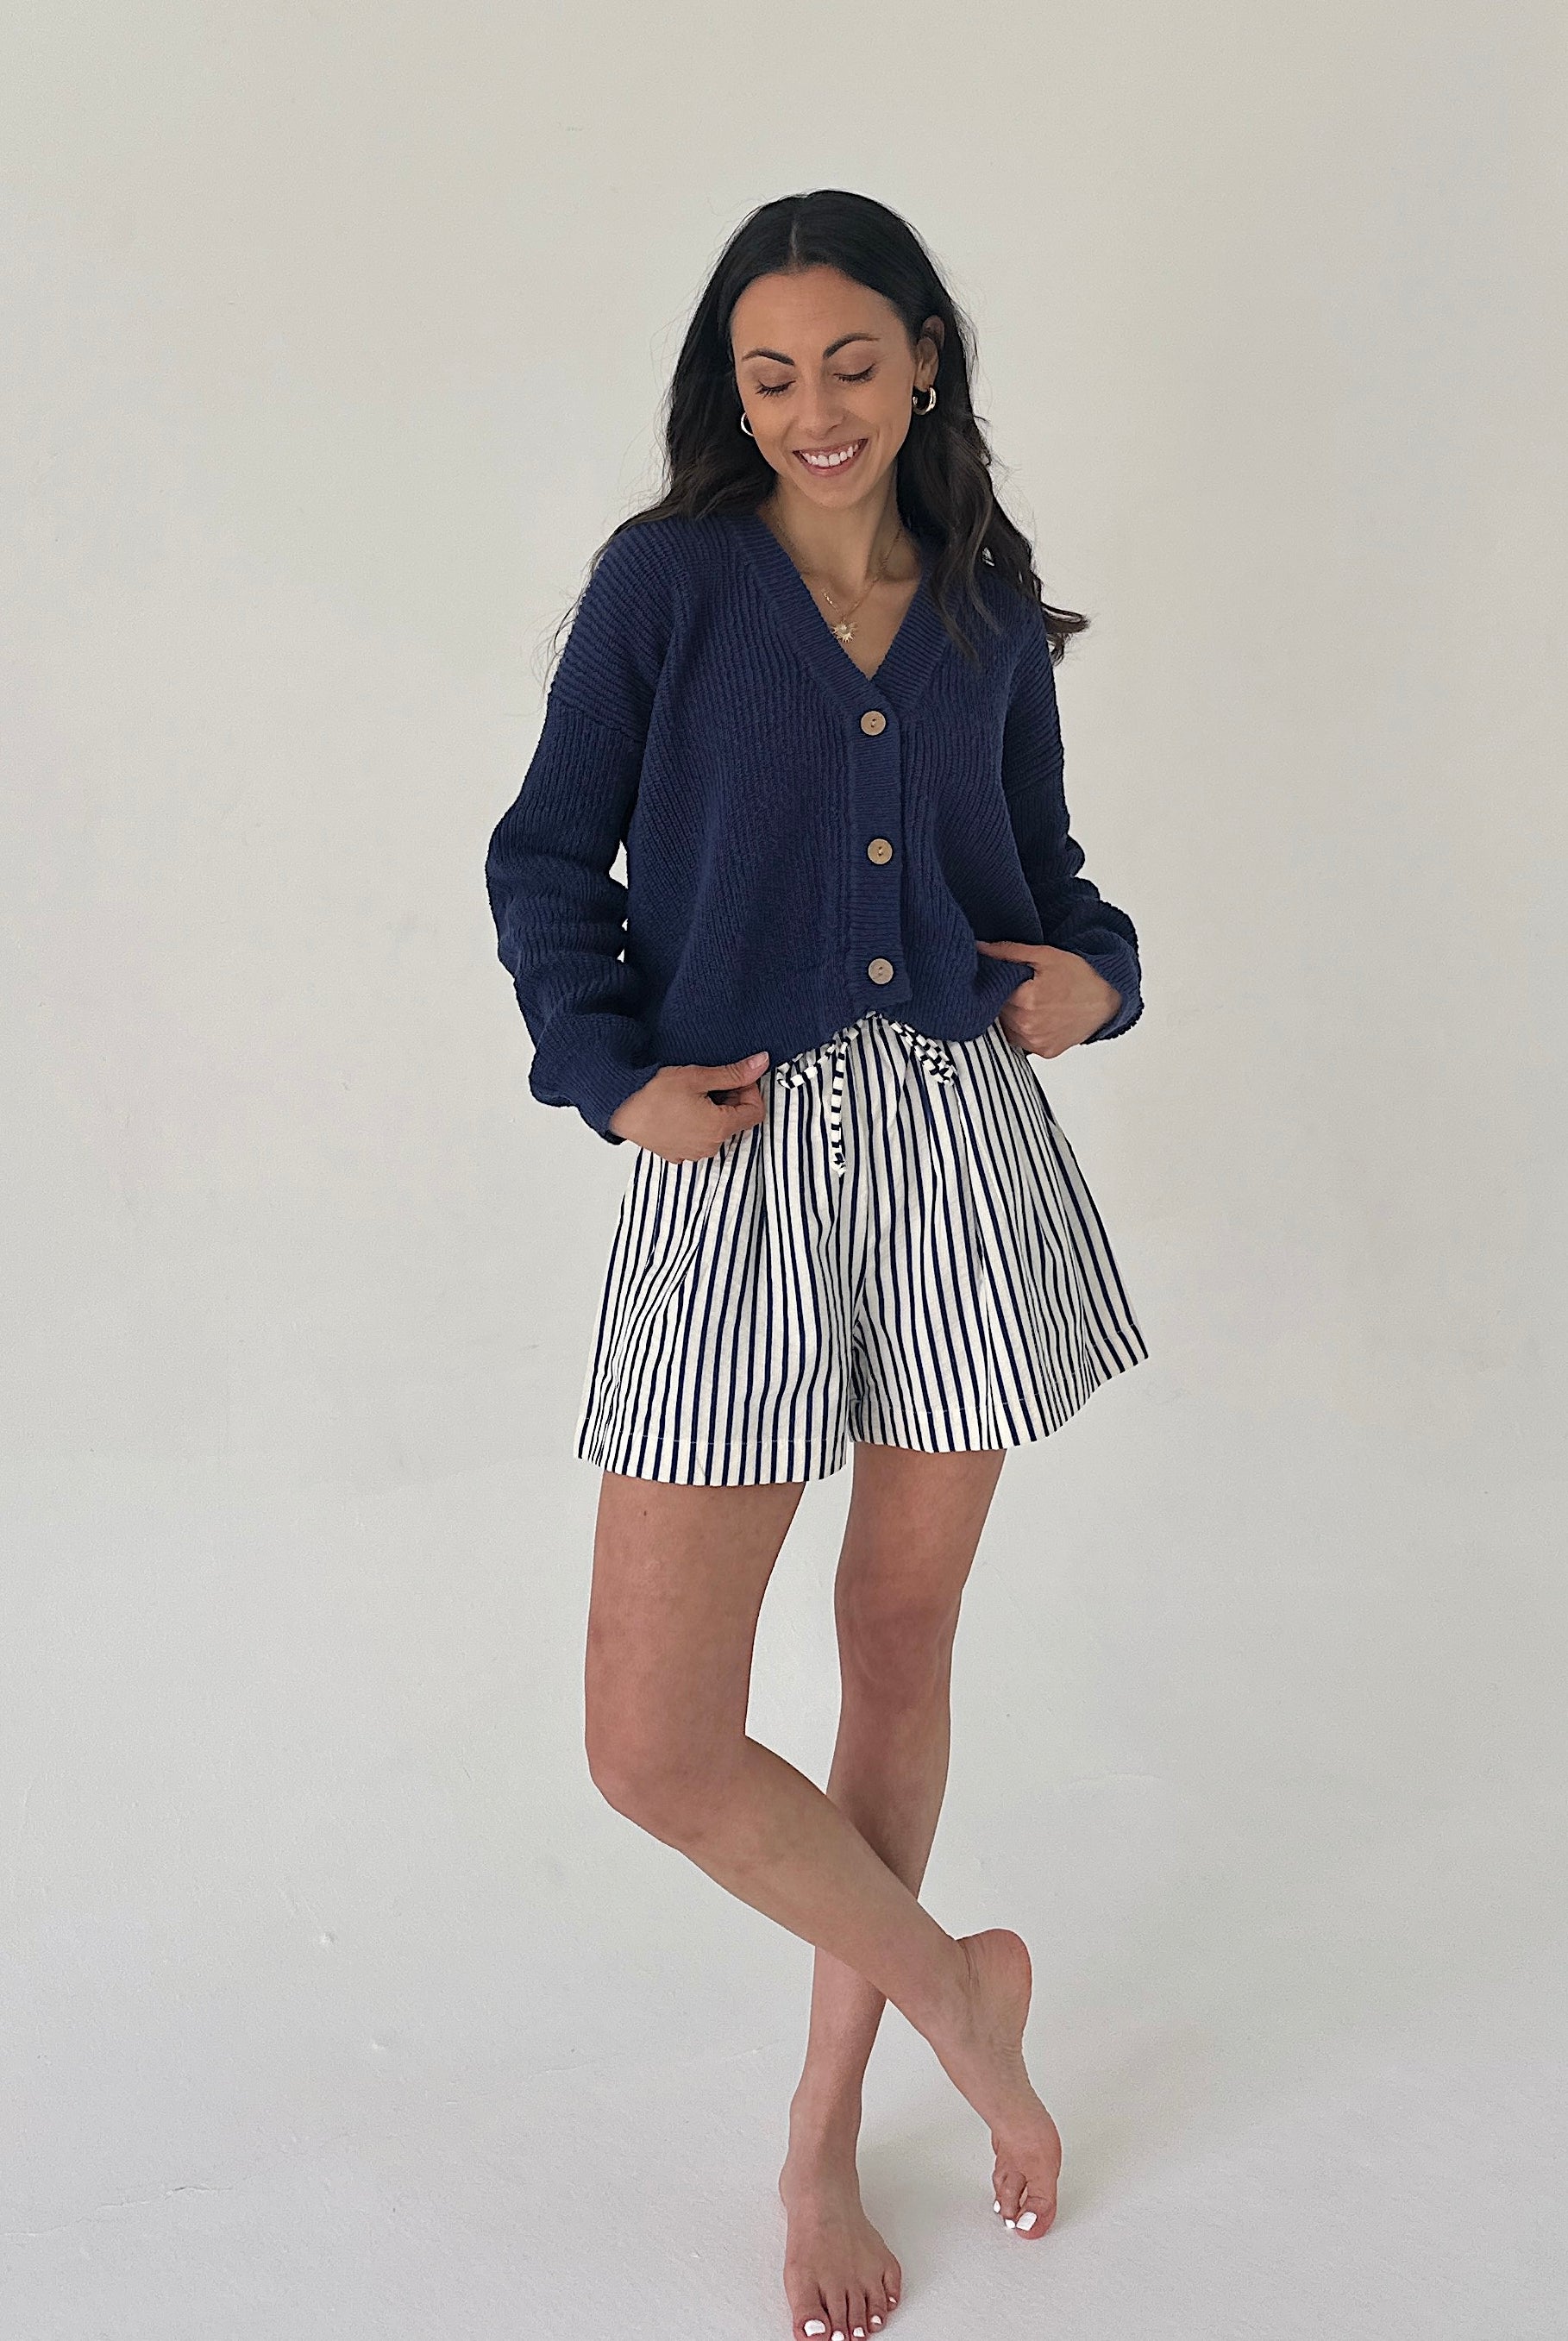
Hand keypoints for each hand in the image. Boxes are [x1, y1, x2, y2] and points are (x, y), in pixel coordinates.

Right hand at [609, 1050, 770, 1160]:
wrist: (618, 1106)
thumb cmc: (652, 1093)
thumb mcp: (699, 1076)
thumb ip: (734, 1073)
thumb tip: (760, 1064)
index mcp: (719, 1128)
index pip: (755, 1112)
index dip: (750, 1091)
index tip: (736, 1077)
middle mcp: (709, 1146)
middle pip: (737, 1121)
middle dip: (731, 1099)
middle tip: (712, 1081)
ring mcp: (692, 1153)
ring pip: (717, 1130)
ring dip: (714, 1111)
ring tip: (693, 1094)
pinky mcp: (677, 1154)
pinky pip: (698, 1138)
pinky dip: (697, 1123)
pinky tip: (682, 1108)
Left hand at [975, 939, 1120, 1057]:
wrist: (1108, 998)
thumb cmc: (1080, 975)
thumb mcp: (1044, 955)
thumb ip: (1008, 952)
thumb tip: (980, 948)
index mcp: (1026, 999)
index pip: (992, 992)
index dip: (996, 983)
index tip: (1006, 978)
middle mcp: (1028, 1025)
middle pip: (998, 1011)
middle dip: (1004, 999)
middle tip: (1021, 989)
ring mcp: (1036, 1042)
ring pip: (1006, 1027)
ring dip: (1011, 1016)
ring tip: (1030, 1003)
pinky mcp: (1044, 1052)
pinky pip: (1021, 1041)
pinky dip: (1024, 1030)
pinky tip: (1038, 1017)